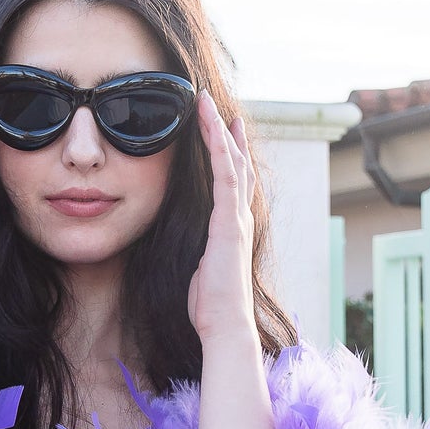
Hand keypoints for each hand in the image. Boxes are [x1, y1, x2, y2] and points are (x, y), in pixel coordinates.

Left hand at [187, 92, 260, 347]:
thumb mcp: (200, 270)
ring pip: (231, 162)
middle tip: (223, 110)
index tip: (224, 135)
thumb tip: (191, 251)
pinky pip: (225, 174)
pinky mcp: (229, 220)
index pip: (232, 185)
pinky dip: (219, 146)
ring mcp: (236, 217)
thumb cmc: (211, 306)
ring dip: (219, 130)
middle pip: (237, 167)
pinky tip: (211, 125)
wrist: (225, 324)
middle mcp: (239, 218)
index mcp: (231, 229)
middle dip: (229, 137)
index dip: (229, 158)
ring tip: (207, 104)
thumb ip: (199, 252)